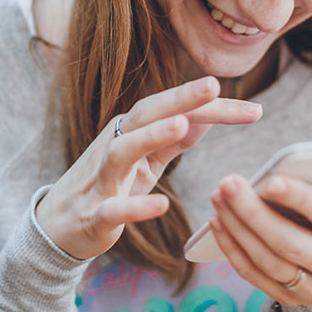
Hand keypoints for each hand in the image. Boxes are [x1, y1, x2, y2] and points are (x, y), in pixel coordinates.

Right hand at [36, 76, 261, 259]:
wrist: (56, 226)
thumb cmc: (108, 184)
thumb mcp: (145, 158)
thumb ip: (173, 137)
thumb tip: (209, 114)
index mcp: (131, 130)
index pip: (173, 108)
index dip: (211, 106)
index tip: (254, 109)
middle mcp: (114, 145)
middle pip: (145, 115)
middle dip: (179, 98)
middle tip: (214, 85)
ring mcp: (101, 179)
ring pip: (121, 151)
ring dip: (150, 136)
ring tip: (182, 127)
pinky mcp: (93, 215)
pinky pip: (113, 208)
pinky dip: (135, 207)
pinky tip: (161, 206)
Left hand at [208, 155, 311, 305]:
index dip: (302, 199)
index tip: (271, 178)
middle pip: (292, 243)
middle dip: (255, 212)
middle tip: (229, 182)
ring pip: (268, 260)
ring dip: (238, 226)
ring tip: (220, 195)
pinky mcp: (290, 298)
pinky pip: (254, 275)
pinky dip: (232, 248)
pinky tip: (218, 220)